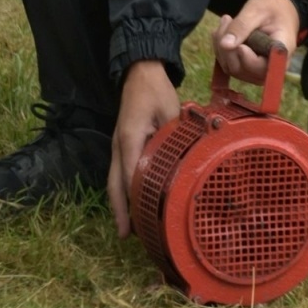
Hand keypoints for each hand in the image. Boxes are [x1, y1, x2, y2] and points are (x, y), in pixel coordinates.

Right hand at [108, 59, 180, 238]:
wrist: (140, 71)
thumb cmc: (156, 90)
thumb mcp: (171, 111)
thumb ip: (178, 136)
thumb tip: (192, 157)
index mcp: (130, 139)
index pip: (130, 176)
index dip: (133, 202)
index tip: (138, 224)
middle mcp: (119, 145)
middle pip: (115, 184)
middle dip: (120, 211)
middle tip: (127, 236)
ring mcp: (118, 144)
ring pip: (115, 179)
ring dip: (120, 202)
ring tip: (128, 226)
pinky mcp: (122, 143)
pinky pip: (120, 170)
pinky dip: (123, 188)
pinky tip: (131, 199)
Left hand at [213, 0, 299, 84]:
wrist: (277, 11)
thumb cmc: (272, 8)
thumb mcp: (258, 9)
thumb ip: (242, 26)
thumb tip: (225, 45)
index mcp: (280, 52)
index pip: (263, 67)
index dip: (247, 59)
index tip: (239, 43)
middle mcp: (270, 67)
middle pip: (241, 69)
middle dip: (228, 46)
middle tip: (227, 19)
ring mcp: (256, 70)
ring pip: (230, 67)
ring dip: (221, 45)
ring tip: (227, 20)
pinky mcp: (246, 69)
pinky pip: (226, 64)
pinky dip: (220, 47)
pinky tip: (224, 30)